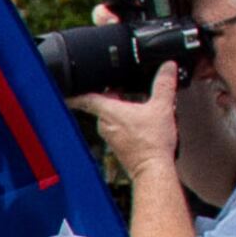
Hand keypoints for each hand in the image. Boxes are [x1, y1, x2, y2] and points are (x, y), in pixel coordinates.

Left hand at [76, 61, 182, 184]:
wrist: (153, 168)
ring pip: (110, 116)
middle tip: (124, 88)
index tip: (68, 89)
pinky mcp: (117, 145)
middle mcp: (105, 125)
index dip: (76, 92)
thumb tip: (167, 68)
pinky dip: (125, 121)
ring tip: (139, 104)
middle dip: (112, 95)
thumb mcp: (162, 107)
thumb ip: (164, 84)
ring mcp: (110, 136)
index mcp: (109, 112)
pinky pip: (117, 128)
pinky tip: (141, 121)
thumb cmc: (151, 143)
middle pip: (102, 104)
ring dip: (121, 108)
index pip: (86, 98)